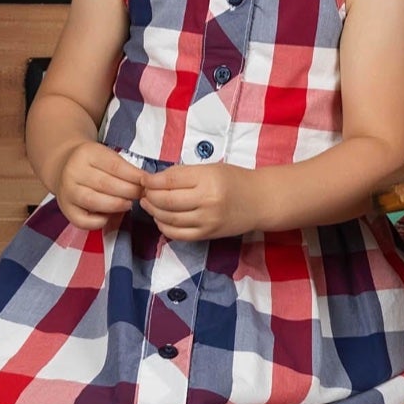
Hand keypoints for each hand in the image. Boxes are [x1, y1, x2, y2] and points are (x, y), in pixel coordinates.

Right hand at [52, 142, 146, 230]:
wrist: (63, 165)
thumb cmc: (93, 162)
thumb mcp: (107, 156)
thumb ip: (125, 169)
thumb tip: (148, 184)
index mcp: (86, 153)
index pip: (114, 166)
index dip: (134, 176)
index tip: (148, 182)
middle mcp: (73, 172)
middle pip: (105, 184)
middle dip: (129, 192)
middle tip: (141, 195)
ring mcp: (67, 191)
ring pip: (94, 202)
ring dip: (116, 205)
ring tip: (129, 204)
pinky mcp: (66, 209)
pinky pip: (83, 221)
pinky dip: (100, 221)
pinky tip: (110, 216)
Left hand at [139, 161, 266, 240]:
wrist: (260, 201)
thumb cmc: (235, 180)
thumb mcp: (211, 169)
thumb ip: (184, 174)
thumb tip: (156, 179)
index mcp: (208, 179)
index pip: (170, 180)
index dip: (151, 180)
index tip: (143, 179)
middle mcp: (207, 201)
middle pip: (166, 201)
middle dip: (149, 197)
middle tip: (143, 192)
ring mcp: (207, 221)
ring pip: (169, 219)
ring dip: (153, 212)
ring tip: (148, 204)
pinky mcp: (207, 235)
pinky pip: (178, 234)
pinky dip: (164, 227)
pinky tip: (161, 219)